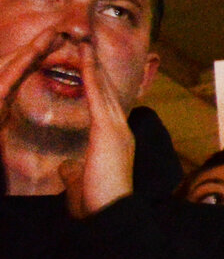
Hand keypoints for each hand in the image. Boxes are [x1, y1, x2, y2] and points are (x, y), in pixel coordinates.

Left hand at [59, 39, 134, 216]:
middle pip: (107, 92)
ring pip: (103, 89)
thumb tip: (68, 167)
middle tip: (88, 45)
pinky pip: (96, 96)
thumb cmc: (97, 202)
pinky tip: (83, 59)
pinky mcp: (108, 130)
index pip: (103, 107)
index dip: (95, 85)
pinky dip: (90, 76)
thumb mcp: (81, 181)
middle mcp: (121, 130)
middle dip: (96, 68)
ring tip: (85, 44)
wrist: (111, 213)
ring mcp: (117, 128)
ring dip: (94, 65)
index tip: (87, 69)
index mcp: (114, 141)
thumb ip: (76, 169)